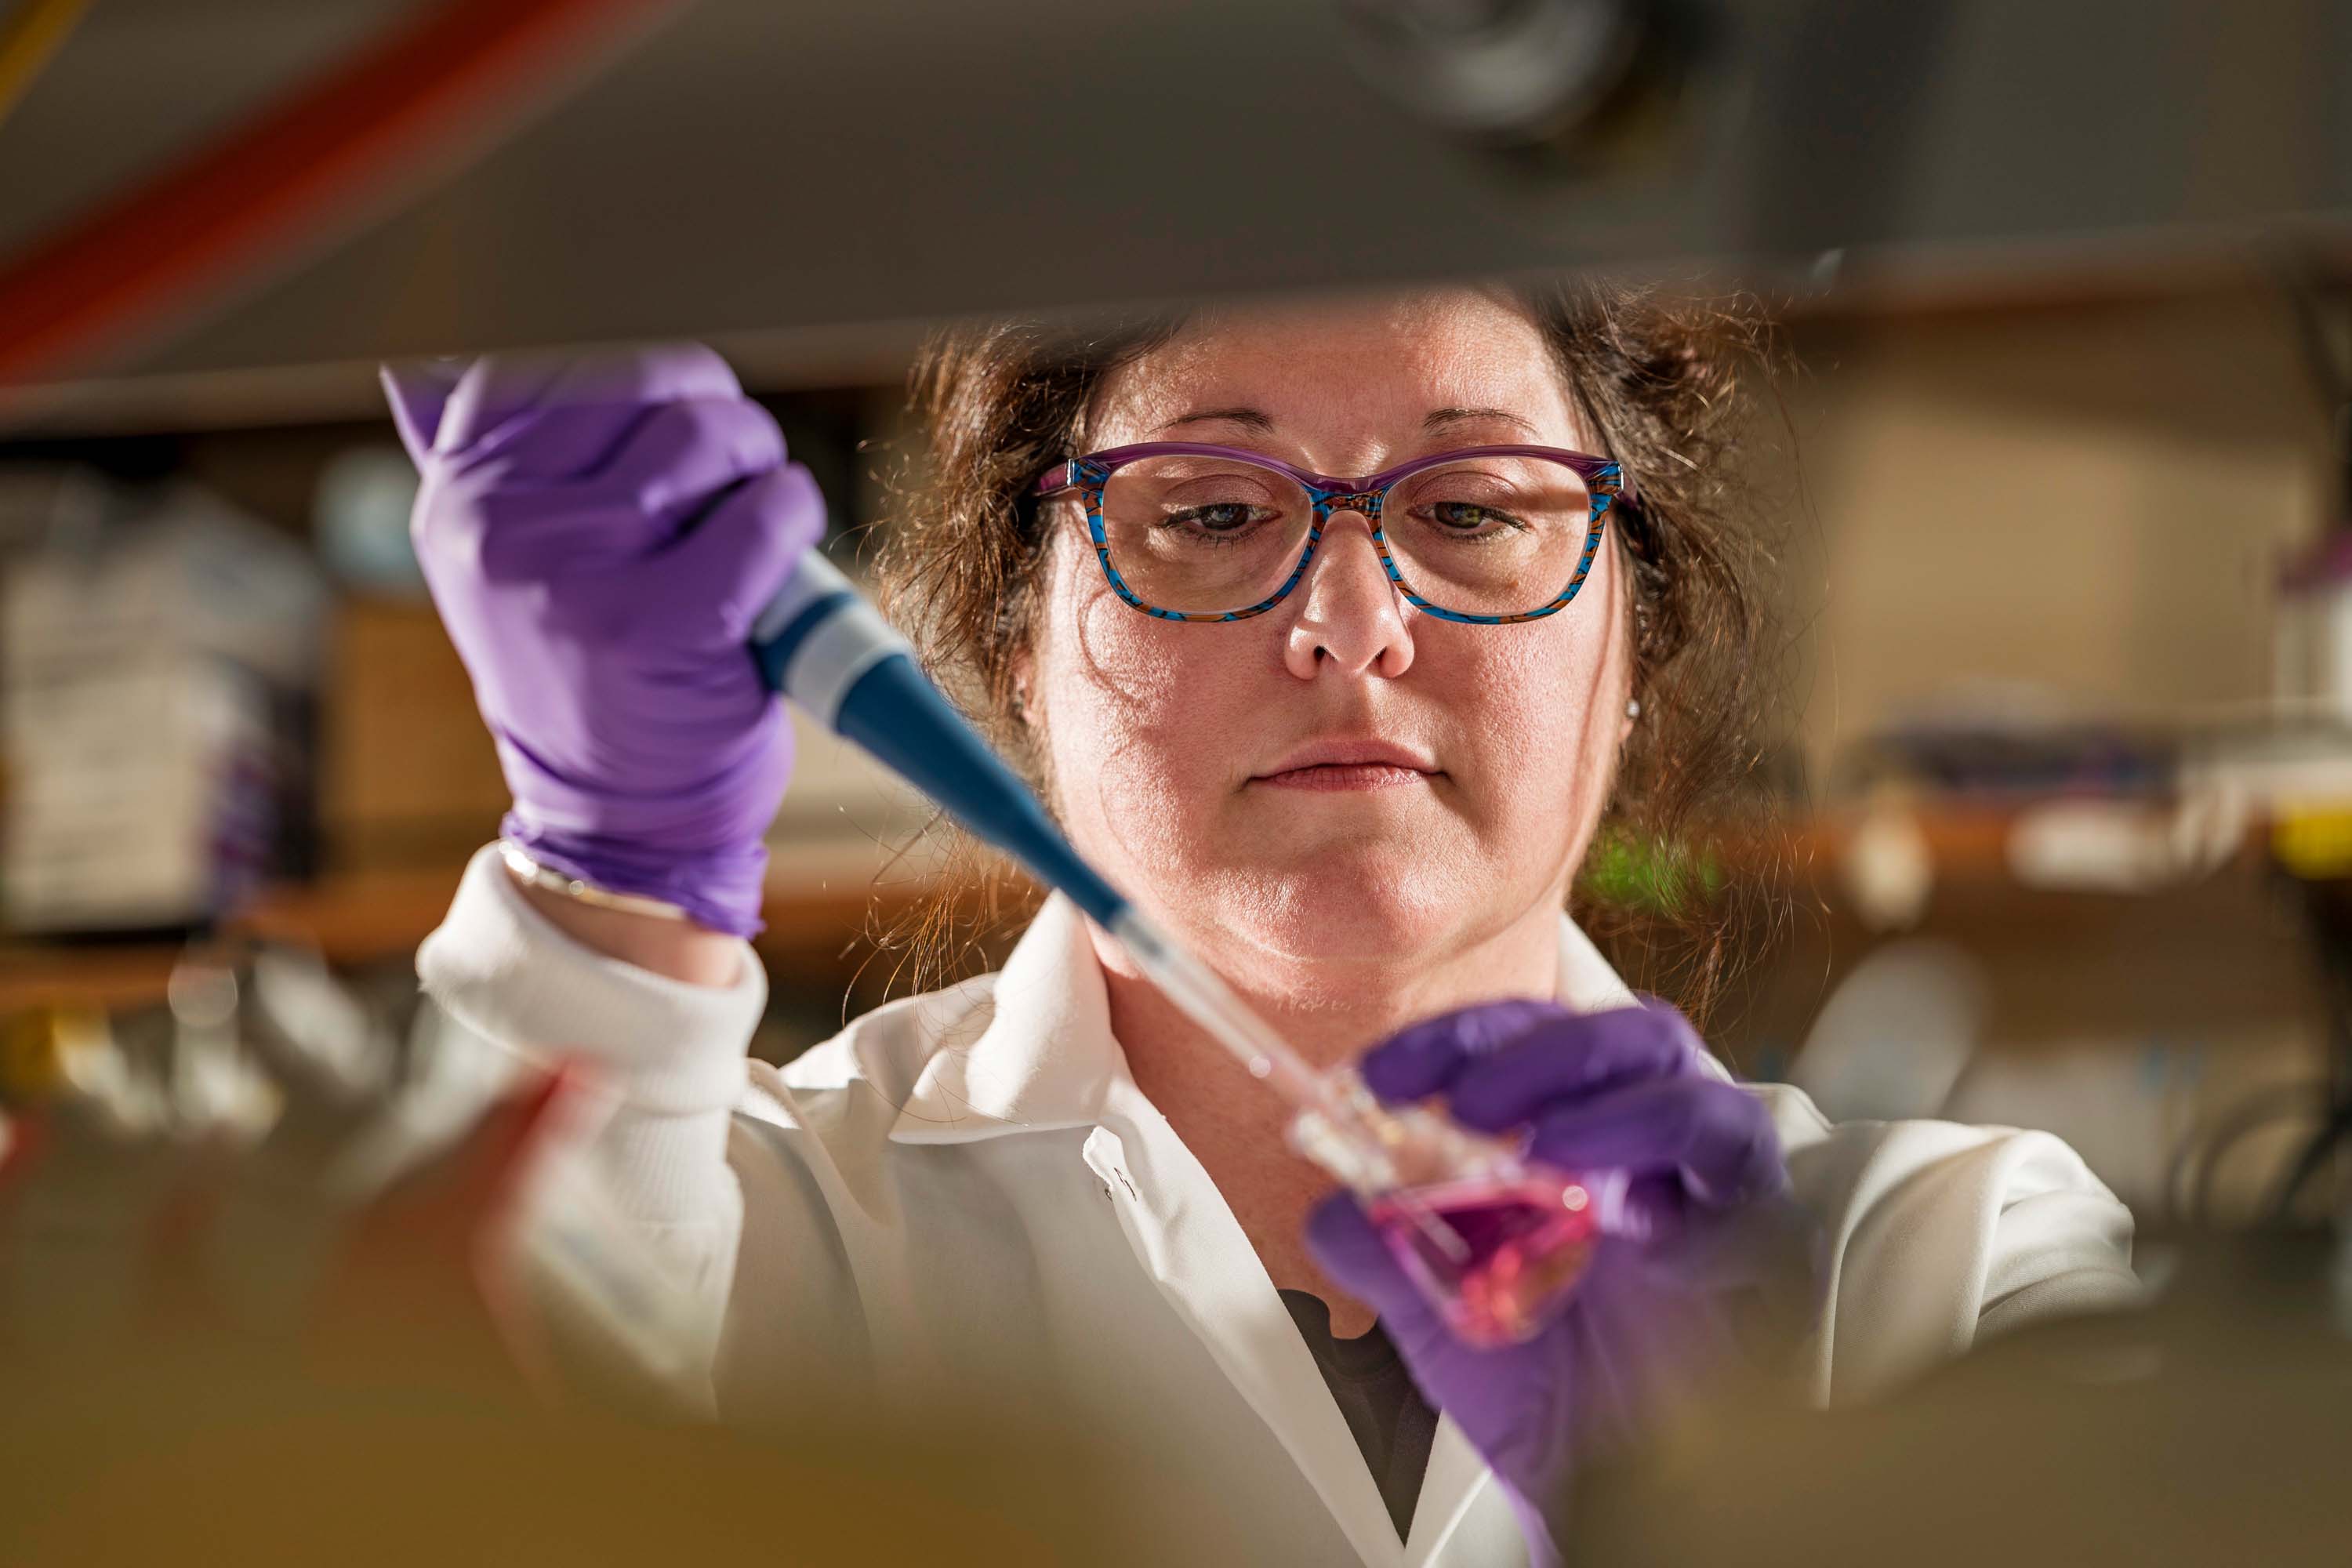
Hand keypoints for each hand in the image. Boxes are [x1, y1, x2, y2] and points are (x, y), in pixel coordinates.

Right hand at [385, 344, 825, 936]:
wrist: (620, 818)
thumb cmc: (590, 670)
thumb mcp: (503, 563)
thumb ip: (489, 462)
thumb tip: (421, 350)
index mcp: (457, 494)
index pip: (545, 357)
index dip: (635, 374)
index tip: (663, 420)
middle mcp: (497, 526)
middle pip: (639, 377)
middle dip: (710, 409)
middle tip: (729, 468)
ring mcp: (574, 575)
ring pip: (705, 433)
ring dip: (759, 462)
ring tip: (751, 515)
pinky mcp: (658, 624)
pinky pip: (761, 512)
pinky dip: (793, 514)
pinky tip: (782, 549)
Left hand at [1306, 997, 1817, 1565]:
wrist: (1601, 1489)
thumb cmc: (1538, 1390)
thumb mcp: (1435, 1311)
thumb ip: (1381, 1246)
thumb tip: (1331, 1205)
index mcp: (1565, 1132)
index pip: (1519, 1041)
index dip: (1453, 1040)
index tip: (1380, 1074)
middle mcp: (1640, 1138)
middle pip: (1607, 1030)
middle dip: (1525, 1047)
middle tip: (1462, 1100)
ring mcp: (1704, 1176)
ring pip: (1676, 1067)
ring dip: (1590, 1087)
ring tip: (1533, 1143)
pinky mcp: (1765, 1227)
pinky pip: (1736, 1152)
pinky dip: (1667, 1150)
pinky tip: (1619, 1212)